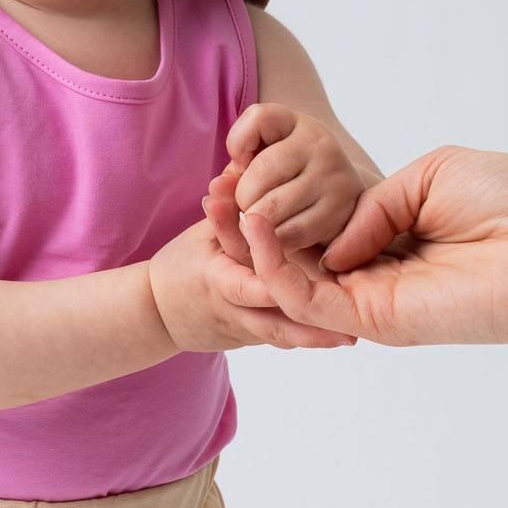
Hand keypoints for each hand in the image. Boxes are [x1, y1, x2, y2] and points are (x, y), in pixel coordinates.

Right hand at [146, 214, 356, 353]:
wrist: (157, 315)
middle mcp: (232, 310)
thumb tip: (240, 167)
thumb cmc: (182, 265)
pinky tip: (338, 336)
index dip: (272, 274)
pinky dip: (306, 338)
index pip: (245, 281)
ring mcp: (241, 331)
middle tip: (346, 325)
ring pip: (280, 336)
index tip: (305, 275)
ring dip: (313, 337)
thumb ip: (226, 208)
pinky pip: (279, 338)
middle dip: (306, 325)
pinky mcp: (249, 340)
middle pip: (271, 321)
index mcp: (217, 281)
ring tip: (350, 337)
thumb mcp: (199, 235)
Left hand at [204, 103, 367, 264]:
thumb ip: (234, 172)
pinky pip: (290, 234)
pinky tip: (275, 235)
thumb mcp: (258, 162)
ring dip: (255, 224)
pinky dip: (274, 241)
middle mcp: (320, 143)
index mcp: (295, 123)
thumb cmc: (284, 177)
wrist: (337, 198)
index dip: (238, 143)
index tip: (242, 162)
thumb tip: (216, 189)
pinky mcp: (340, 211)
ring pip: (272, 209)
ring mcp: (334, 177)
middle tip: (247, 205)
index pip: (258, 118)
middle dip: (242, 198)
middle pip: (261, 173)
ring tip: (259, 222)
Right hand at [232, 146, 507, 346]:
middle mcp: (381, 273)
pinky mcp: (379, 319)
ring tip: (220, 211)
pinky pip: (311, 299)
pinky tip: (255, 232)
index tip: (244, 179)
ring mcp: (377, 301)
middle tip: (212, 199)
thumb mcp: (430, 174)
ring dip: (253, 250)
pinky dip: (276, 271)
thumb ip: (371, 202)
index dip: (282, 209)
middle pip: (299, 259)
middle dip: (252, 232)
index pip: (322, 230)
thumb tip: (335, 240)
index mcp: (395, 237)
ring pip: (294, 283)